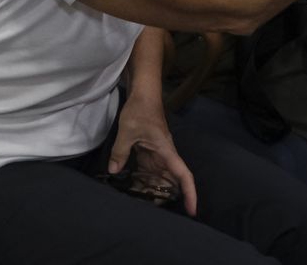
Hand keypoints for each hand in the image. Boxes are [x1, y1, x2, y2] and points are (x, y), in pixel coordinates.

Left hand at [107, 101, 197, 216]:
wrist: (142, 94)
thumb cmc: (140, 110)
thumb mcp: (127, 131)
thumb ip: (120, 152)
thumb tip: (113, 171)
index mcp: (166, 152)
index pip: (183, 175)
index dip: (190, 193)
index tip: (192, 211)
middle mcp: (165, 156)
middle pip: (169, 182)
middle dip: (161, 195)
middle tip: (145, 208)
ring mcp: (156, 154)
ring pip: (157, 177)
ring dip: (149, 188)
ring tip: (135, 200)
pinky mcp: (148, 151)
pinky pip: (147, 170)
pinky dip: (141, 178)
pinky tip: (130, 186)